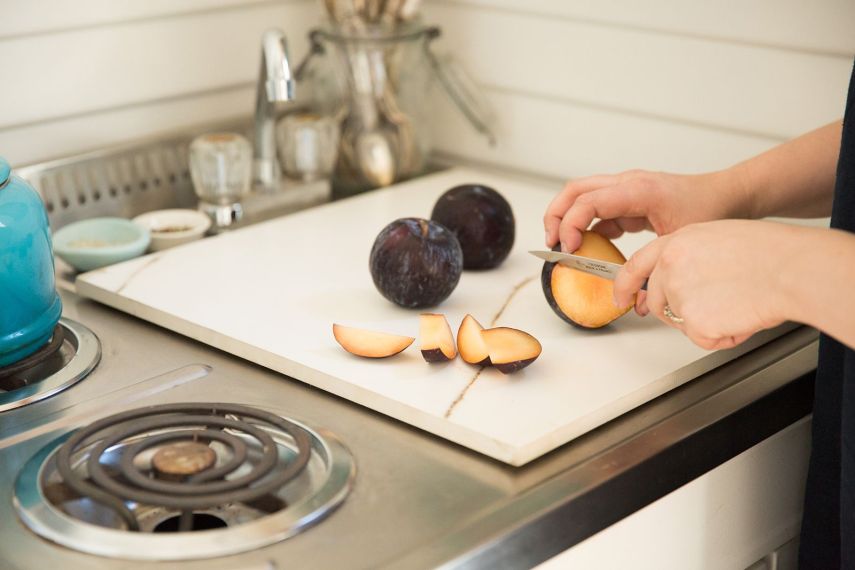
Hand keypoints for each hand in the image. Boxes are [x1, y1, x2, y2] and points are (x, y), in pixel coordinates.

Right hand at [543, 169, 747, 252]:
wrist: (728, 194)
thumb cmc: (711, 210)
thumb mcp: (680, 242)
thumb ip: (654, 271)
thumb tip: (635, 301)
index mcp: (638, 189)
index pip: (589, 201)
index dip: (571, 225)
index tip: (569, 249)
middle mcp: (628, 183)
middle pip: (575, 190)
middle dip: (556, 216)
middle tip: (552, 244)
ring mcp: (626, 187)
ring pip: (581, 194)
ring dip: (566, 217)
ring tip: (562, 245)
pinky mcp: (628, 198)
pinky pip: (597, 206)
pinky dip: (586, 224)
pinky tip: (588, 245)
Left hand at [613, 220, 799, 349]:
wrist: (789, 270)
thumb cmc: (768, 252)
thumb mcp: (716, 238)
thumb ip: (689, 256)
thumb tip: (684, 278)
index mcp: (675, 243)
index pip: (636, 266)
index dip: (624, 284)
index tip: (620, 296)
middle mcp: (670, 268)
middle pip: (658, 301)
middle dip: (680, 309)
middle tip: (713, 304)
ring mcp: (678, 295)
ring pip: (682, 321)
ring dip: (706, 320)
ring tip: (736, 301)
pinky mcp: (693, 322)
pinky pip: (703, 338)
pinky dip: (724, 335)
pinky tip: (741, 314)